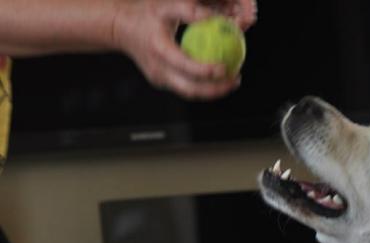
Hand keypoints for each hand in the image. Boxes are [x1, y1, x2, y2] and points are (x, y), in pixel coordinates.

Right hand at [112, 0, 253, 99]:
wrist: (120, 28)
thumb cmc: (146, 14)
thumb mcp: (166, 6)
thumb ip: (189, 10)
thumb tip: (214, 18)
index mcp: (159, 50)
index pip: (185, 66)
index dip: (206, 71)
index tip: (225, 68)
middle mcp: (158, 69)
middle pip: (190, 89)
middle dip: (216, 89)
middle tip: (235, 79)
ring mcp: (159, 79)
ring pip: (190, 92)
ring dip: (213, 91)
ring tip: (231, 81)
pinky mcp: (161, 82)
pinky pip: (186, 87)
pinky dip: (203, 85)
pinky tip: (218, 78)